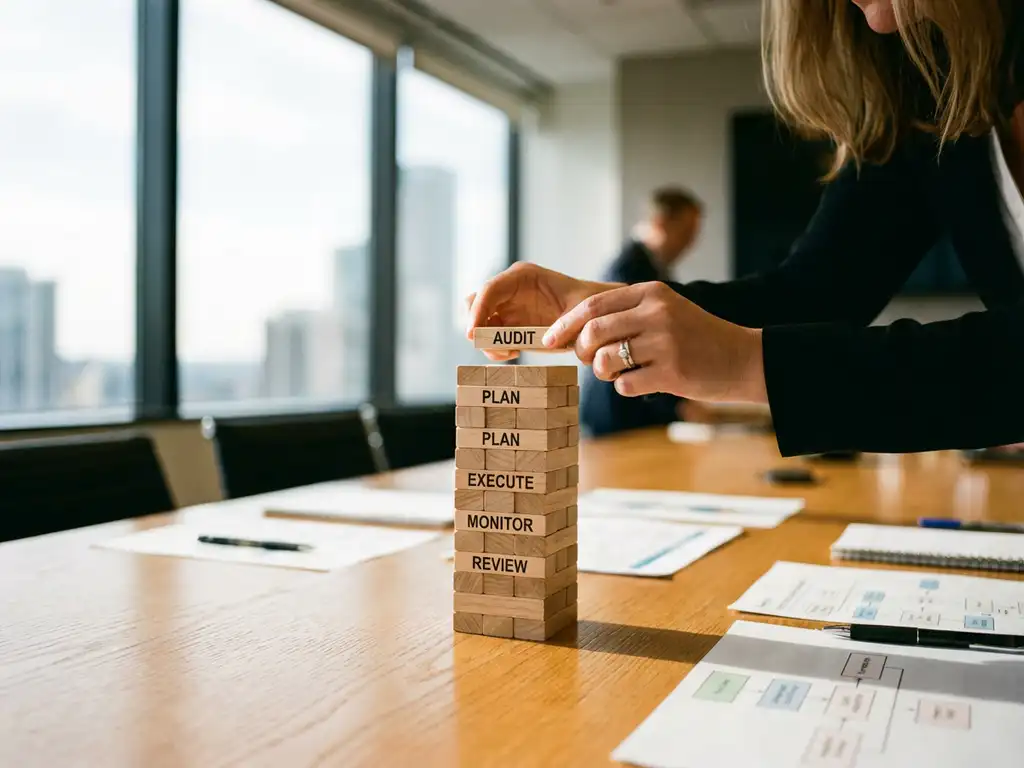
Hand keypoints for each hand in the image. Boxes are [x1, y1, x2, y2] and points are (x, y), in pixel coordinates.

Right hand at [465, 263, 620, 360]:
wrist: (592, 315)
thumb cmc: (588, 306)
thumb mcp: (581, 310)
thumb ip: (566, 322)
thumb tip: (547, 340)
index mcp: (523, 276)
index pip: (490, 290)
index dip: (478, 311)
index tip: (472, 334)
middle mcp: (509, 289)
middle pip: (475, 303)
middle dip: (477, 326)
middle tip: (495, 348)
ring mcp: (507, 307)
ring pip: (478, 321)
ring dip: (486, 340)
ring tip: (509, 353)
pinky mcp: (508, 324)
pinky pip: (489, 336)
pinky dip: (494, 347)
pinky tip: (514, 353)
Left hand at [542, 281, 767, 403]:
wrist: (743, 358)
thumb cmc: (695, 339)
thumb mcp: (664, 312)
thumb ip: (625, 316)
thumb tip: (574, 334)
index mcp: (651, 292)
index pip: (592, 306)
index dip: (564, 325)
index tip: (549, 340)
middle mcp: (656, 312)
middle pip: (592, 333)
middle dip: (581, 351)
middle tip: (589, 361)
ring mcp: (665, 342)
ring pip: (604, 361)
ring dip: (603, 372)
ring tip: (620, 371)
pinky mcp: (672, 372)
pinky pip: (625, 385)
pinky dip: (625, 388)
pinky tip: (643, 382)